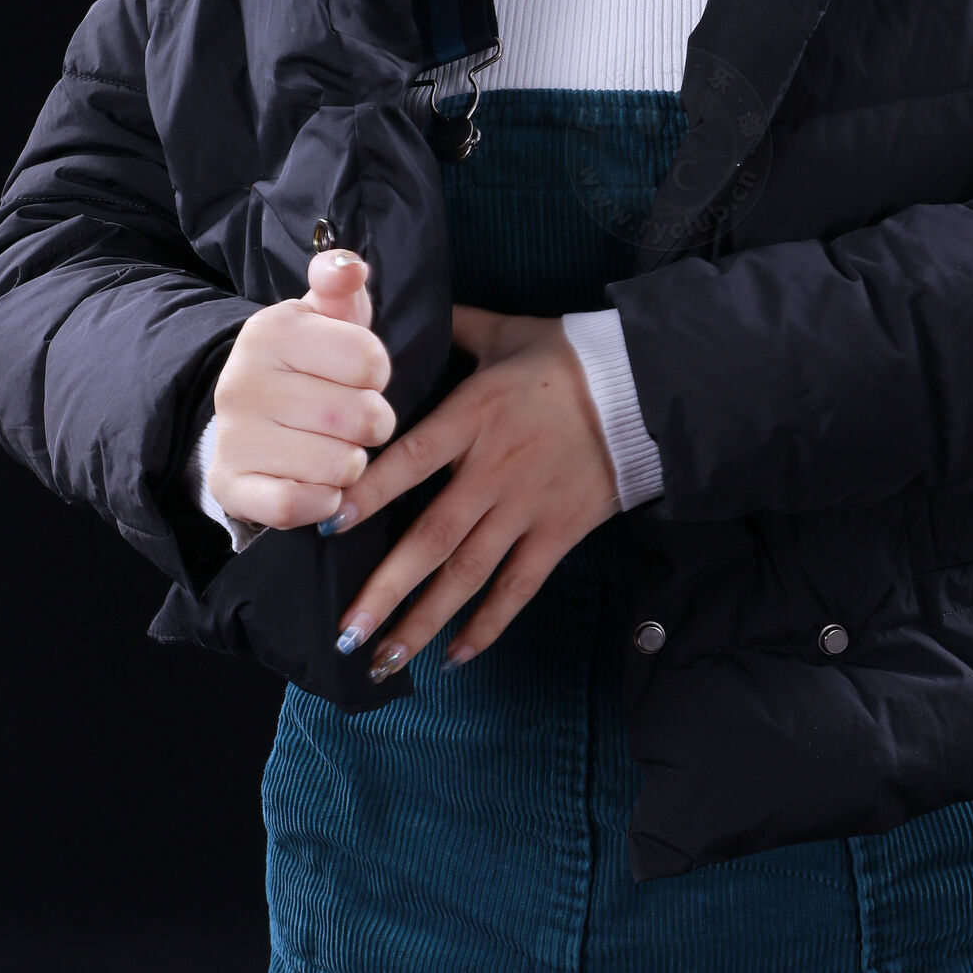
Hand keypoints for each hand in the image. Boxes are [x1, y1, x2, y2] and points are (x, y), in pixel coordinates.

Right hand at [206, 248, 395, 530]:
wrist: (249, 420)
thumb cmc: (308, 365)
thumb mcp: (326, 317)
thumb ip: (341, 283)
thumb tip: (348, 267)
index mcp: (271, 330)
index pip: (371, 361)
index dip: (378, 375)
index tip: (358, 376)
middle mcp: (243, 381)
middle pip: (361, 417)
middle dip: (373, 424)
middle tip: (353, 420)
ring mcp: (233, 435)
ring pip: (339, 465)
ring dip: (350, 465)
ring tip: (332, 448)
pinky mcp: (230, 485)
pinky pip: (299, 506)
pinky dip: (322, 502)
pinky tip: (317, 484)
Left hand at [332, 304, 619, 679]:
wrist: (646, 386)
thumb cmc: (568, 357)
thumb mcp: (505, 331)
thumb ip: (450, 327)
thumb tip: (396, 310)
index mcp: (474, 417)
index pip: (410, 460)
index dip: (369, 493)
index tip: (326, 523)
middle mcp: (495, 470)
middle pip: (432, 537)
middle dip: (385, 589)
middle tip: (345, 632)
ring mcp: (528, 508)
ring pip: (469, 575)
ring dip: (424, 621)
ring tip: (382, 661)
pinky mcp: (559, 533)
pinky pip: (519, 588)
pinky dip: (488, 625)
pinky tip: (454, 657)